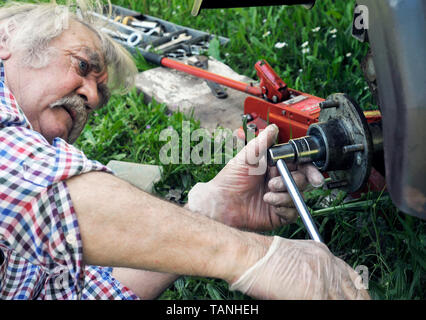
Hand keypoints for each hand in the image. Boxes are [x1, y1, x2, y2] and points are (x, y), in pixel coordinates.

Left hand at [188, 124, 323, 230]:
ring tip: (268, 192)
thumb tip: (273, 128)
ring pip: (297, 195)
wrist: (221, 203)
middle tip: (276, 182)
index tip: (312, 173)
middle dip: (294, 181)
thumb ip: (262, 143)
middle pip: (303, 180)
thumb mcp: (247, 157)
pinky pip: (291, 212)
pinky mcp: (277, 214)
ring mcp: (279, 198)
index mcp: (275, 167)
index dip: (309, 168)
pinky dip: (283, 206)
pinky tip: (269, 202)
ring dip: (284, 194)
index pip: (300, 165)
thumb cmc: (229, 180)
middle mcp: (279, 181)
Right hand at [230, 236, 370, 299]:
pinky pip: (328, 305)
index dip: (359, 292)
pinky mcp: (315, 293)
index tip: (361, 298)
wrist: (250, 255)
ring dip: (340, 304)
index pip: (351, 276)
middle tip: (363, 305)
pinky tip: (310, 302)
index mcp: (322, 253)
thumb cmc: (261, 258)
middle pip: (354, 291)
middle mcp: (327, 264)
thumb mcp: (294, 258)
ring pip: (343, 300)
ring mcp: (323, 279)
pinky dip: (327, 307)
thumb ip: (311, 269)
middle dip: (359, 301)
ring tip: (322, 300)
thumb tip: (318, 286)